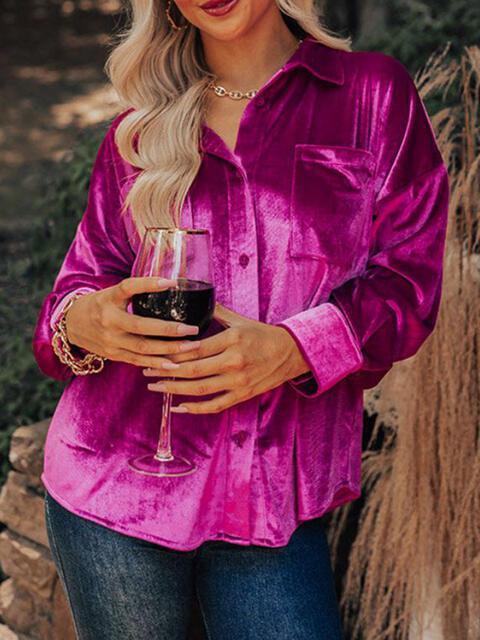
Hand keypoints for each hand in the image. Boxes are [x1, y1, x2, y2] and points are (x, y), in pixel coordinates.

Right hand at [64, 277, 200, 367]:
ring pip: (143, 347)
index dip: (149, 284)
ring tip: (191, 347)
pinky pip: (138, 361)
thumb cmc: (99, 305)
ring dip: (169, 349)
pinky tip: (175, 364)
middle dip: (169, 329)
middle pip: (141, 326)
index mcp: (108, 298)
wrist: (71, 326)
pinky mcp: (114, 354)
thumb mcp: (111, 293)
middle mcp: (108, 320)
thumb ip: (135, 291)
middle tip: (192, 329)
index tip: (172, 283)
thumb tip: (171, 284)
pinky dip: (157, 363)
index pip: (128, 287)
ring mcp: (110, 340)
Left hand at [142, 303, 310, 413]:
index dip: (173, 352)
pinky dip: (195, 409)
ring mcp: (238, 381)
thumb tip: (194, 297)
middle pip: (193, 370)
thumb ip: (216, 312)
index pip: (196, 348)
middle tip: (146, 369)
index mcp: (232, 340)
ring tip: (155, 386)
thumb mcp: (240, 320)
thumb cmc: (262, 335)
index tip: (154, 351)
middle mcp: (234, 361)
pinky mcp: (242, 395)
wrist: (290, 353)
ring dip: (174, 390)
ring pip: (200, 389)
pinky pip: (214, 406)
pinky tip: (177, 407)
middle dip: (166, 371)